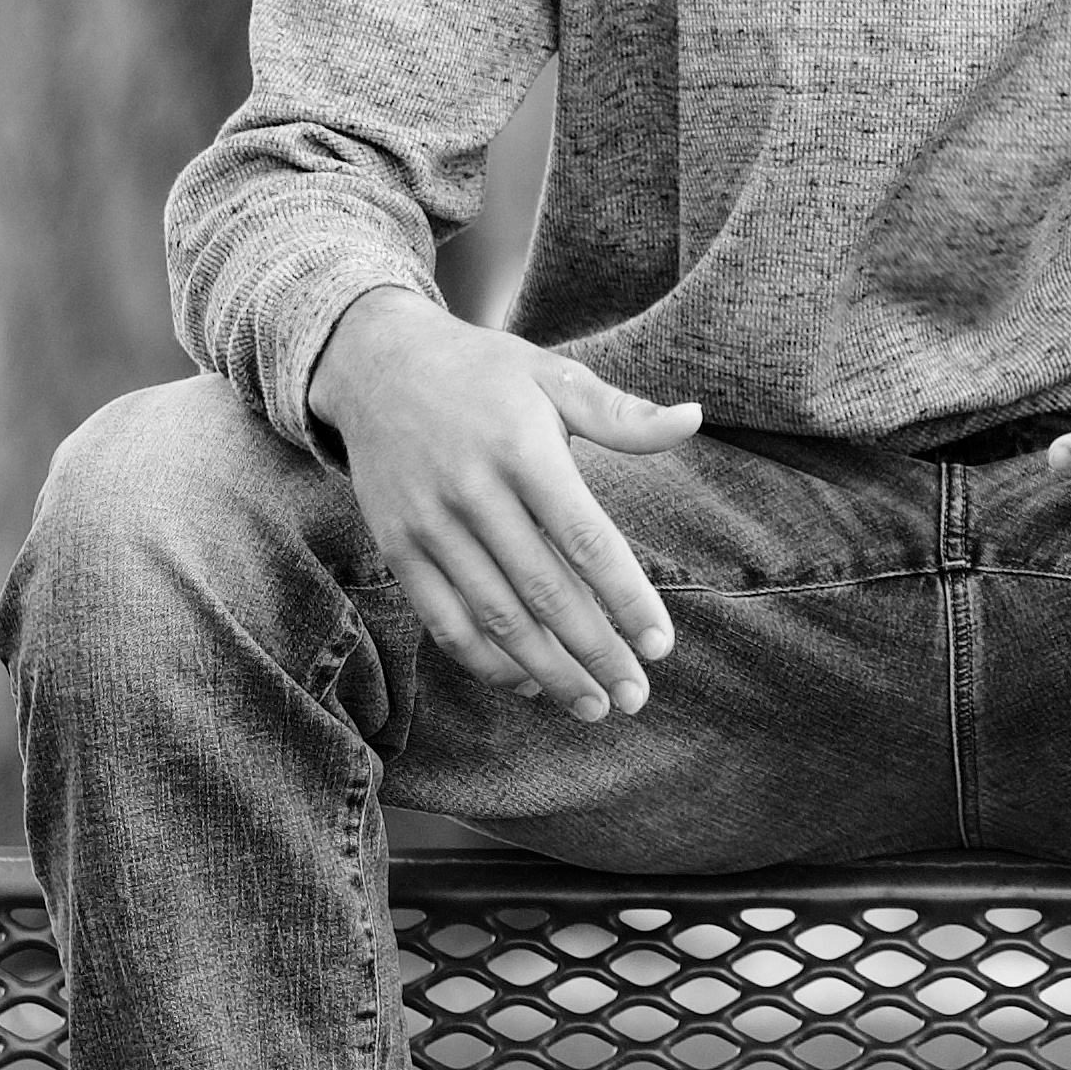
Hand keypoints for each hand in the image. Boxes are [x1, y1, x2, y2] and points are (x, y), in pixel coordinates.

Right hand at [309, 290, 700, 719]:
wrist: (376, 364)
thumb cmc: (483, 374)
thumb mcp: (553, 376)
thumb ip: (621, 413)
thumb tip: (693, 418)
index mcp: (522, 449)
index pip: (585, 540)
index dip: (626, 598)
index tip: (661, 645)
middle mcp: (472, 491)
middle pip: (544, 591)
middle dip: (595, 651)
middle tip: (635, 697)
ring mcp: (429, 524)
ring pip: (494, 616)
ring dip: (546, 670)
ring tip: (590, 705)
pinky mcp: (397, 547)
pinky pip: (442, 619)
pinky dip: (483, 660)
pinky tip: (524, 682)